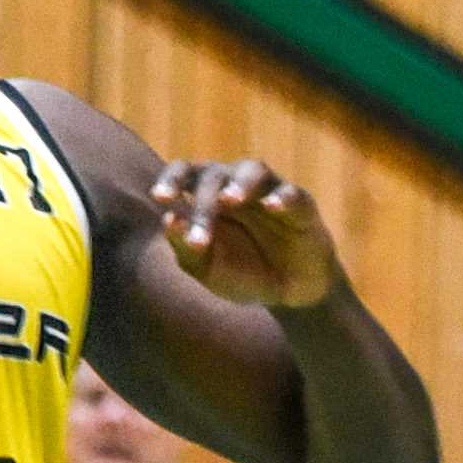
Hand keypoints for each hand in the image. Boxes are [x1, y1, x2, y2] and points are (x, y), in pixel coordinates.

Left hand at [153, 159, 341, 310]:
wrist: (289, 292)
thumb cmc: (241, 273)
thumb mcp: (208, 270)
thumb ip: (186, 248)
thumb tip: (169, 221)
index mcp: (206, 194)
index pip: (184, 171)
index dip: (171, 180)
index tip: (160, 198)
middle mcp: (235, 183)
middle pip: (213, 176)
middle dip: (203, 207)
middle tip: (200, 241)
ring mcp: (269, 190)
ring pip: (253, 169)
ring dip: (240, 183)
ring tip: (230, 200)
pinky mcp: (301, 205)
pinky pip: (292, 193)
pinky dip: (282, 197)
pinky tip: (272, 207)